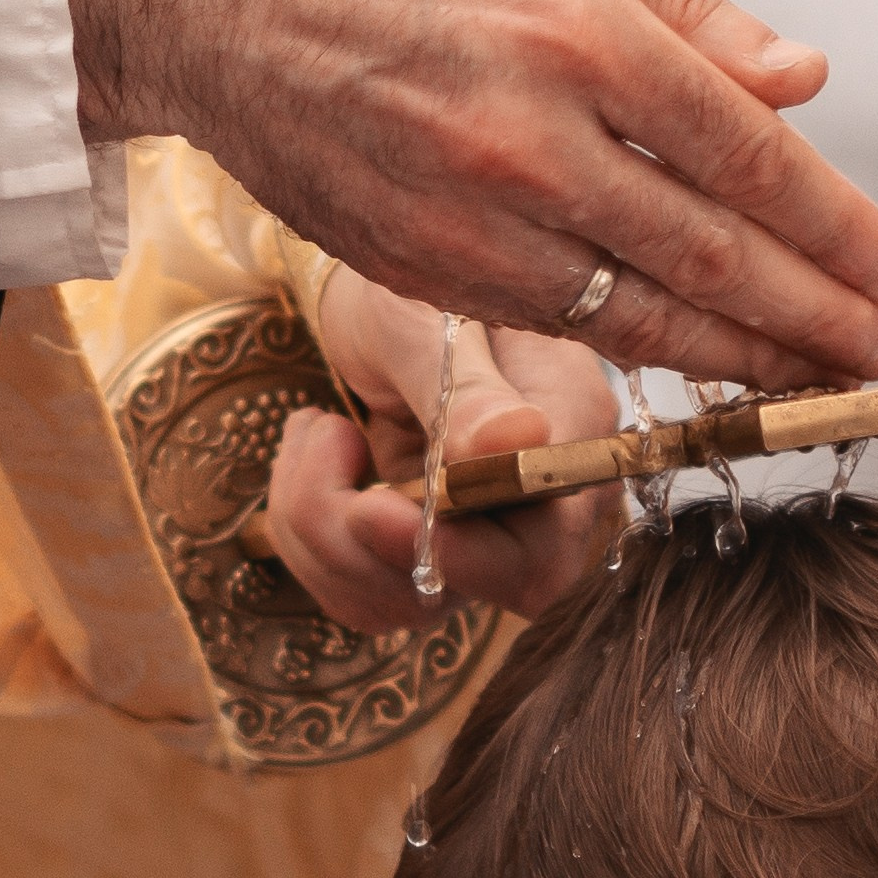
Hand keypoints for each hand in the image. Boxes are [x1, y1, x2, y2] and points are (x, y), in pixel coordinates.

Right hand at [65, 0, 877, 391]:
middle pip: (709, 256)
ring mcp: (472, 223)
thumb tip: (799, 78)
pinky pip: (559, 324)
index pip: (744, 154)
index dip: (829, 223)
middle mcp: (530, 143)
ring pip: (640, 316)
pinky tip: (704, 362)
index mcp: (575, 30)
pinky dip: (644, 353)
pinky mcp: (423, 272)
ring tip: (821, 379)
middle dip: (811, 314)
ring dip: (745, 359)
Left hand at [266, 281, 619, 632]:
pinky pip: (359, 592)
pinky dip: (310, 537)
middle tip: (332, 442)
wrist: (369, 289)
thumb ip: (467, 387)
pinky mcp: (421, 550)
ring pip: (399, 601)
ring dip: (321, 529)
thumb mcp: (428, 314)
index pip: (546, 550)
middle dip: (367, 542)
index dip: (469, 559)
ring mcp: (477, 535)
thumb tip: (513, 443)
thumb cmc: (411, 276)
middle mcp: (533, 502)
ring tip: (320, 431)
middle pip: (470, 593)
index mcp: (567, 434)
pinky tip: (317, 462)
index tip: (378, 512)